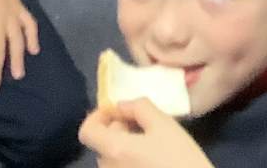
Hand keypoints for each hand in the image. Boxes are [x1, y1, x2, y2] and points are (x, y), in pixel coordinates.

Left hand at [80, 99, 212, 167]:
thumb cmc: (180, 159)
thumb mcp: (165, 125)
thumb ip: (139, 108)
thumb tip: (121, 106)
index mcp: (114, 150)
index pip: (87, 131)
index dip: (98, 116)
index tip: (118, 110)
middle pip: (102, 143)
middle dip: (118, 128)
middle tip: (144, 123)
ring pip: (113, 157)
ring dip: (126, 145)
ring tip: (152, 143)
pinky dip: (131, 159)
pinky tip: (152, 160)